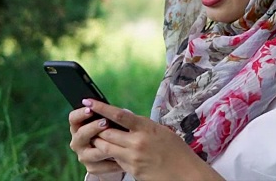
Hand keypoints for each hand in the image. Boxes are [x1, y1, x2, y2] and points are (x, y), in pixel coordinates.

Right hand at [68, 105, 123, 175]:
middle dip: (93, 127)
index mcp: (78, 127)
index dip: (80, 113)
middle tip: (105, 122)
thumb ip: (108, 117)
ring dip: (105, 146)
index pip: (73, 118)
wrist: (112, 153)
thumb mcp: (107, 122)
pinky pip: (102, 166)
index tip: (90, 109)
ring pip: (93, 152)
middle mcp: (77, 142)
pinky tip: (123, 157)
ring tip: (117, 141)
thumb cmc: (110, 131)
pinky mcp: (92, 168)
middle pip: (81, 134)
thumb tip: (121, 110)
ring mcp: (83, 156)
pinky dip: (113, 162)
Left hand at [85, 99, 223, 180]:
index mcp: (146, 128)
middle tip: (90, 123)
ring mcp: (133, 158)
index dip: (100, 107)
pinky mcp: (132, 171)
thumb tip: (123, 118)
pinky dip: (112, 155)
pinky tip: (114, 153)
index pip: (118, 114)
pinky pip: (116, 161)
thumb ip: (141, 125)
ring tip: (97, 138)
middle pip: (106, 133)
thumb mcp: (160, 131)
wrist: (186, 173)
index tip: (88, 101)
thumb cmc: (175, 150)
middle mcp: (137, 142)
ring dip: (100, 142)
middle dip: (96, 129)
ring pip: (106, 148)